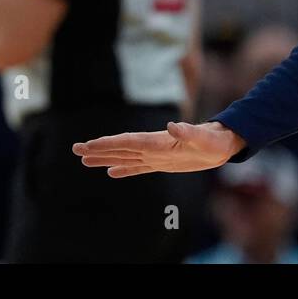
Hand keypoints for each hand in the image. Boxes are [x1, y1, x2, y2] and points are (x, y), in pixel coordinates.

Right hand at [73, 121, 246, 176]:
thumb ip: (188, 132)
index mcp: (158, 141)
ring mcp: (156, 155)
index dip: (108, 144)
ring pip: (125, 157)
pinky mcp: (162, 163)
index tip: (89, 145)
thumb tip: (173, 125)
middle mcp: (153, 146)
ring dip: (105, 159)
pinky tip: (110, 172)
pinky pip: (137, 167)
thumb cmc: (214, 140)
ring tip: (84, 160)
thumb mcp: (204, 138)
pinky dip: (123, 170)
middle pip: (120, 148)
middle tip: (75, 150)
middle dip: (98, 149)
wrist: (222, 144)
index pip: (128, 142)